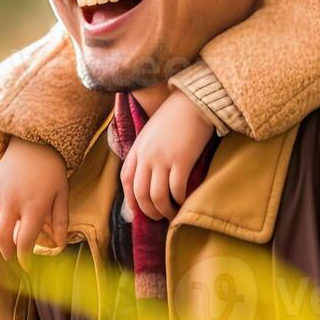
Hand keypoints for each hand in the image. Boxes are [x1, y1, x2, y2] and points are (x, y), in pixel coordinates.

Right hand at [0, 137, 68, 269]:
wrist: (33, 141)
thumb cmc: (52, 170)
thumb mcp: (62, 194)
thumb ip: (61, 222)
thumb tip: (59, 246)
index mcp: (35, 206)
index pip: (26, 241)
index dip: (25, 258)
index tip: (27, 266)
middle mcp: (15, 203)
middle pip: (5, 239)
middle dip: (9, 253)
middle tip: (16, 257)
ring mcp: (0, 196)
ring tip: (6, 246)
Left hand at [120, 93, 215, 220]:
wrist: (193, 102)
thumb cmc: (174, 116)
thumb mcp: (151, 132)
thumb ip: (146, 152)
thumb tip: (148, 176)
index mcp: (137, 148)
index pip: (126, 180)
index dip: (130, 200)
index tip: (139, 210)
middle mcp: (146, 155)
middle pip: (140, 193)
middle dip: (147, 211)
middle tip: (157, 218)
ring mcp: (163, 158)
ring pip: (157, 196)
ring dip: (163, 210)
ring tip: (171, 213)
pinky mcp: (181, 161)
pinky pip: (176, 189)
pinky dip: (179, 200)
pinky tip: (183, 201)